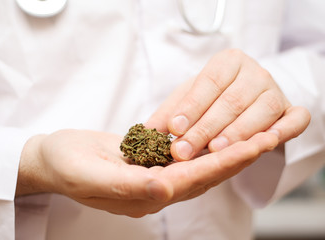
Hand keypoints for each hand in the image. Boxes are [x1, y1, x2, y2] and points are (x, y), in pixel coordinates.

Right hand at [16, 129, 277, 216]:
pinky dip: (206, 143)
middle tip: (269, 136)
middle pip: (204, 175)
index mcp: (142, 195)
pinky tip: (222, 132)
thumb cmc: (64, 163)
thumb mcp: (88, 172)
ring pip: (199, 165)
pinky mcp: (149, 162)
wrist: (51, 158)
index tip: (252, 145)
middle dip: (237, 156)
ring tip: (256, 133)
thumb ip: (126, 184)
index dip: (223, 164)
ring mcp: (153, 176)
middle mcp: (154, 189)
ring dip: (227, 149)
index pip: (192, 181)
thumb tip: (165, 189)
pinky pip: (185, 155)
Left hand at [146, 49, 309, 160]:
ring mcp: (276, 91)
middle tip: (183, 150)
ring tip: (215, 150)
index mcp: (228, 62)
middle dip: (205, 128)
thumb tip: (142, 133)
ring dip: (238, 132)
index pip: (208, 83)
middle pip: (231, 100)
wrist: (245, 94)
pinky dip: (284, 130)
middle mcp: (255, 73)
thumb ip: (169, 113)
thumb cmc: (213, 97)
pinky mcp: (292, 110)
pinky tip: (266, 144)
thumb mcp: (189, 99)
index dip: (191, 106)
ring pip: (260, 111)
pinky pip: (295, 120)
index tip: (174, 128)